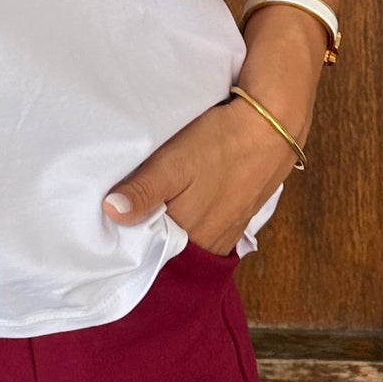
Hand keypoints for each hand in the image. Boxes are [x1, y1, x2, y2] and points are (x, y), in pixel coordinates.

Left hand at [102, 89, 309, 255]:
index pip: (150, 255)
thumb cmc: (221, 143)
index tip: (112, 227)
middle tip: (128, 213)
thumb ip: (143, 191)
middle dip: (149, 236)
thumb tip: (111, 214)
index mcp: (191, 238)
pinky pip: (206, 231)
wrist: (271, 126)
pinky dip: (191, 222)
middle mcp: (212, 244)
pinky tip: (183, 202)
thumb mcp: (174, 162)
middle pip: (170, 251)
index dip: (130, 241)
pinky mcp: (237, 219)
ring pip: (188, 241)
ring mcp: (228, 233)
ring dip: (171, 228)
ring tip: (152, 207)